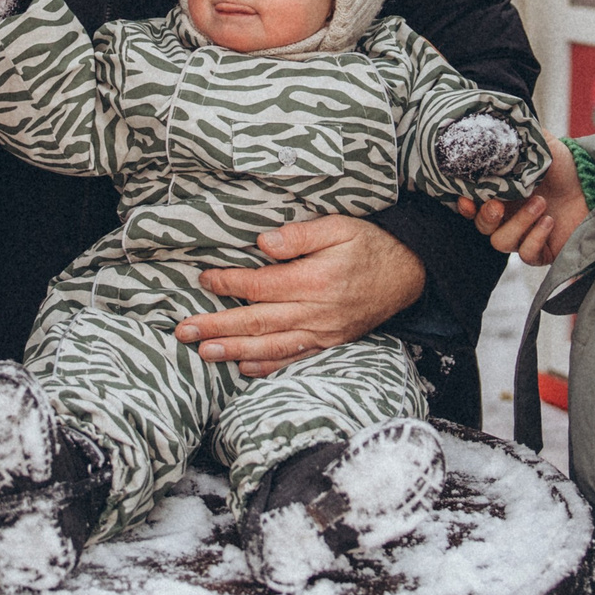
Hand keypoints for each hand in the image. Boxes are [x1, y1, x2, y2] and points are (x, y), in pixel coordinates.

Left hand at [175, 215, 426, 376]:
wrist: (410, 275)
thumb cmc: (371, 246)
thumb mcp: (341, 226)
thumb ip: (302, 234)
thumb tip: (264, 243)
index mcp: (317, 280)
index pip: (262, 285)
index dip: (230, 283)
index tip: (205, 280)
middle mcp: (317, 312)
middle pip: (259, 322)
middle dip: (218, 327)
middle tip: (184, 331)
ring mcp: (323, 333)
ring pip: (271, 347)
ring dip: (234, 351)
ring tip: (204, 352)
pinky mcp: (329, 344)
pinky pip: (294, 359)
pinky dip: (267, 367)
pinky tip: (242, 368)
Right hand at [457, 137, 588, 265]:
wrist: (593, 185)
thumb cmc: (564, 167)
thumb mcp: (541, 146)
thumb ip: (520, 136)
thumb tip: (501, 122)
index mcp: (500, 194)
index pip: (471, 205)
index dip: (465, 205)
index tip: (468, 198)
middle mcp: (508, 217)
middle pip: (482, 226)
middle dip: (487, 216)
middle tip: (500, 204)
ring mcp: (523, 235)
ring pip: (501, 242)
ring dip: (518, 223)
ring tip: (540, 203)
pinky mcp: (541, 250)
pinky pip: (526, 254)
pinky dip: (535, 239)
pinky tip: (549, 222)